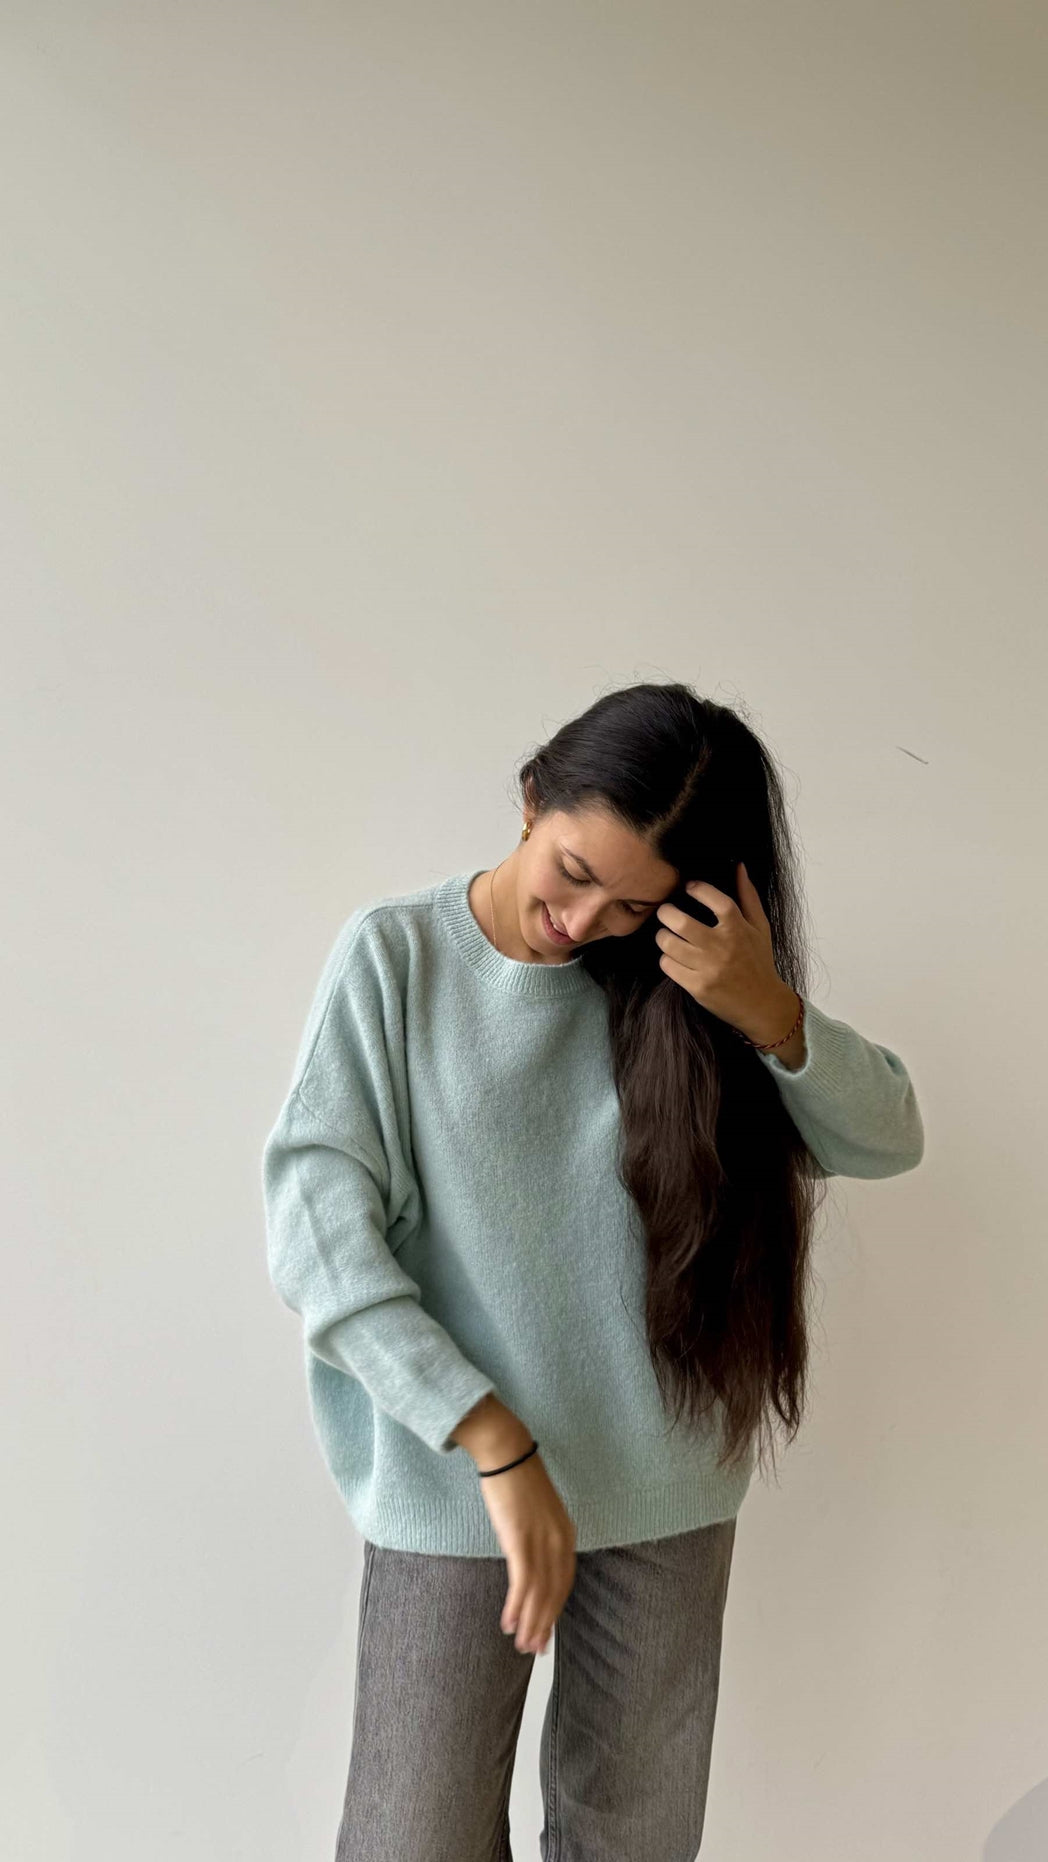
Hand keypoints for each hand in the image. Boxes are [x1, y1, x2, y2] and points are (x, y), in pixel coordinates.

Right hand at [478, 1451, 576, 1656]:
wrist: (507, 1452)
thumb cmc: (517, 1480)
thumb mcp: (537, 1512)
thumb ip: (540, 1536)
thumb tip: (530, 1559)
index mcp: (566, 1534)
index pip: (564, 1582)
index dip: (555, 1610)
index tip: (547, 1632)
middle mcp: (559, 1541)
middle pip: (554, 1593)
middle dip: (544, 1625)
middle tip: (535, 1650)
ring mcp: (541, 1541)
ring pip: (539, 1594)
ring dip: (530, 1623)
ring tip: (521, 1646)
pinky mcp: (521, 1540)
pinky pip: (522, 1582)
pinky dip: (516, 1607)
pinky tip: (509, 1623)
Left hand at [653, 860, 790, 1038]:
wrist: (762, 1004)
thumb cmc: (759, 961)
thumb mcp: (760, 928)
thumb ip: (748, 896)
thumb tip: (738, 866)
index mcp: (739, 929)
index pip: (715, 899)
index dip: (698, 889)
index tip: (689, 887)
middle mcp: (723, 948)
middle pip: (680, 922)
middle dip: (665, 913)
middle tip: (665, 912)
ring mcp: (709, 969)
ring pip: (668, 944)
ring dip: (662, 937)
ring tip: (666, 935)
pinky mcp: (698, 987)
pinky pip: (669, 966)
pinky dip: (666, 959)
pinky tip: (673, 957)